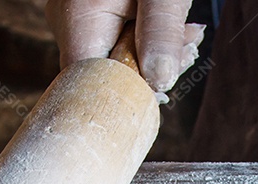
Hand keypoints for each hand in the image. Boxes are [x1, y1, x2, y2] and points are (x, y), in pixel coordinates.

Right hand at [45, 0, 203, 91]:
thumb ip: (161, 33)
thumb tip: (160, 83)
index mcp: (79, 19)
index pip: (90, 84)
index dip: (127, 95)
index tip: (164, 91)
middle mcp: (69, 22)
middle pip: (105, 74)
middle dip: (150, 72)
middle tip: (188, 49)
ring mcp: (78, 19)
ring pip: (115, 59)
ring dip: (155, 55)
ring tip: (187, 35)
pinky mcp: (92, 15)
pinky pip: (117, 42)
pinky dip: (147, 41)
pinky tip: (173, 30)